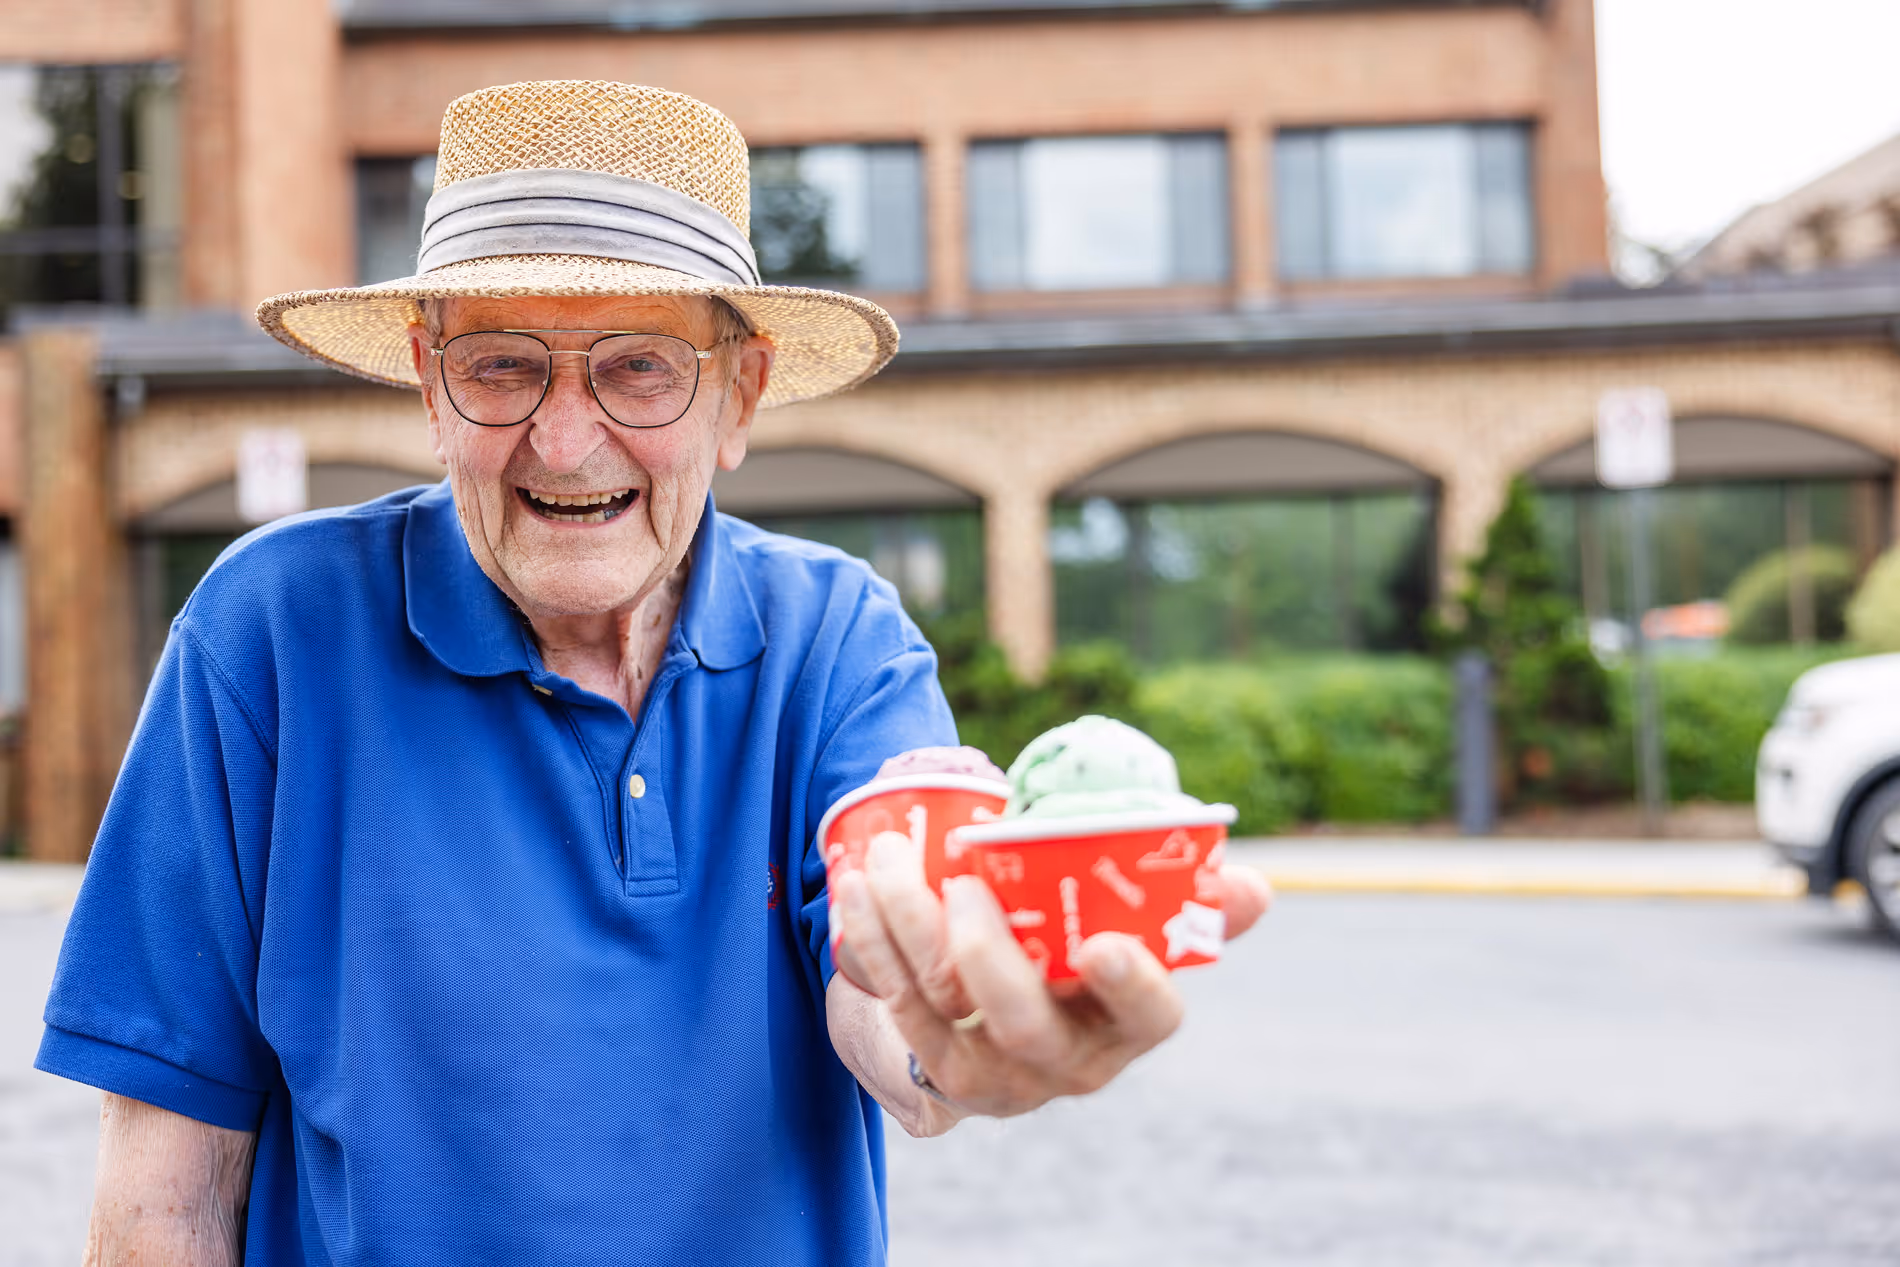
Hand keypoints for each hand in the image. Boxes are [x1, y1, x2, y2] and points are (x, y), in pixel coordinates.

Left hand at [828, 830, 1270, 1131]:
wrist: (990, 1002)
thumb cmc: (1075, 945)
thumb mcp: (1132, 921)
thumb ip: (1185, 899)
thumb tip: (1249, 886)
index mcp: (1129, 1021)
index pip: (1151, 1017)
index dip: (1133, 986)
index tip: (1102, 943)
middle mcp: (1066, 1060)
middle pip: (1030, 1027)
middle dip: (992, 957)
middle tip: (965, 886)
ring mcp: (997, 1073)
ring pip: (948, 1012)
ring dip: (909, 927)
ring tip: (890, 858)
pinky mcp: (935, 1067)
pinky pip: (897, 1005)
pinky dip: (872, 941)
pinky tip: (856, 886)